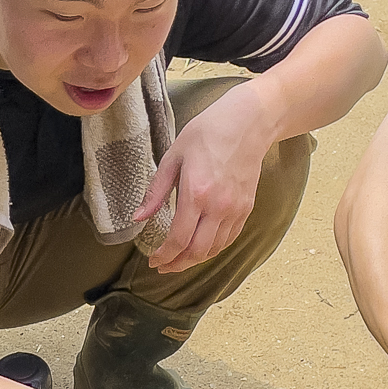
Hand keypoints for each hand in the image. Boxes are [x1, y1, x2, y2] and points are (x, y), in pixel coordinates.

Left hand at [135, 84, 275, 272]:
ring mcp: (235, 209)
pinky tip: (201, 247)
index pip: (178, 238)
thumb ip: (156, 191)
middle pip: (197, 251)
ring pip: (214, 249)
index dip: (164, 255)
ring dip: (195, 259)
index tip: (153, 260)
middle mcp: (218, 206)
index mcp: (196, 193)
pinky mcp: (247, 208)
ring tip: (179, 259)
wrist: (248, 122)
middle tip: (163, 266)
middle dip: (177, 264)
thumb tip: (139, 217)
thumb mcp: (174, 156)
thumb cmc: (208, 132)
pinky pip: (229, 238)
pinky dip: (213, 249)